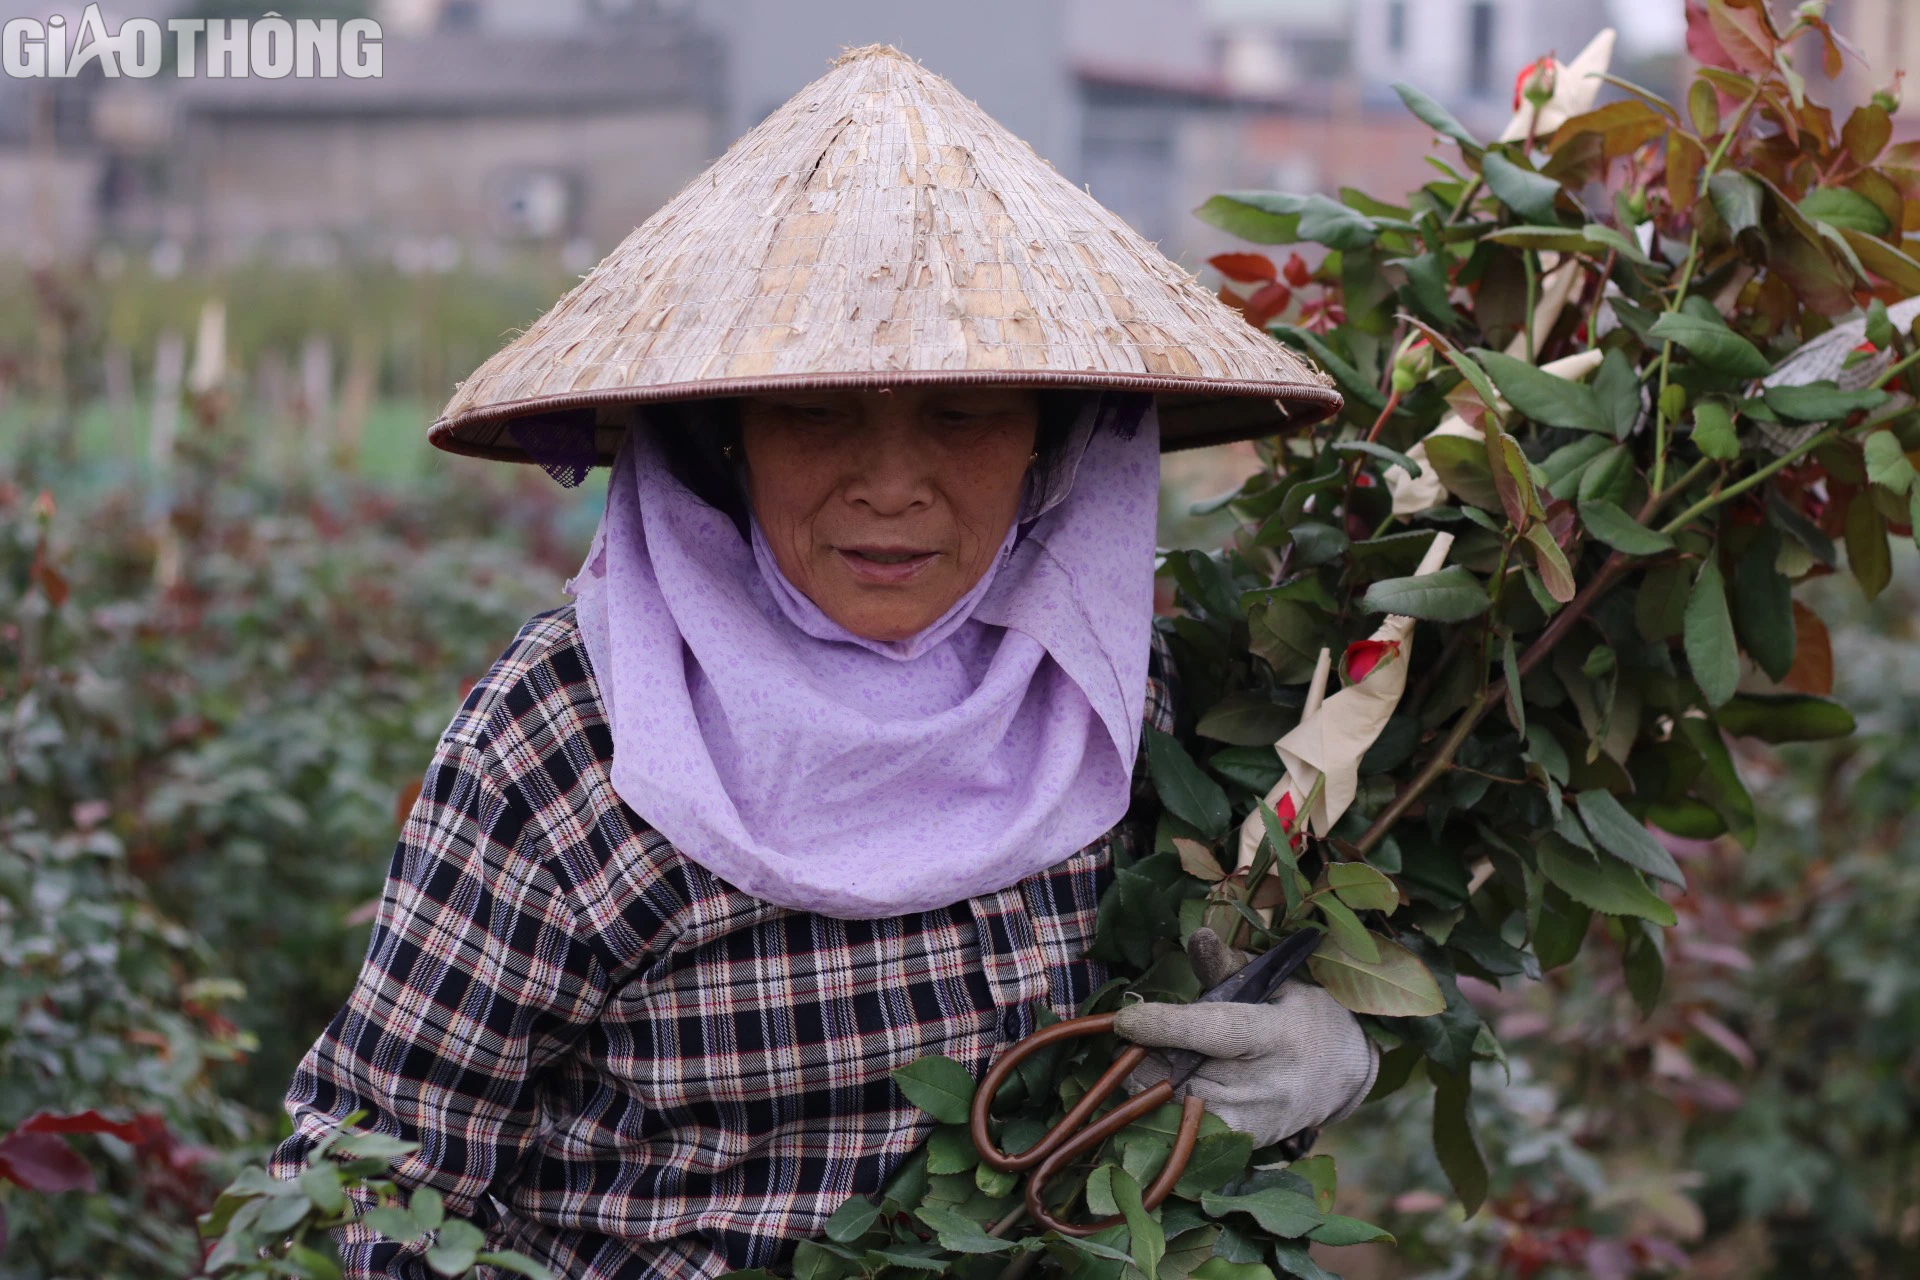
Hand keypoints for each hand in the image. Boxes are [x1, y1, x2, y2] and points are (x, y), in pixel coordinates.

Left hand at [1110, 929, 1377, 1147]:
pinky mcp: (1245, 1145)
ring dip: (1149, 1086)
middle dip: (1144, 1058)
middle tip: (1129, 1039)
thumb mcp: (1276, 981)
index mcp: (1278, 1034)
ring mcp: (1257, 1122)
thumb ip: (1228, 966)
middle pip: (1185, 1075)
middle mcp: (1268, 1084)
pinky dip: (1166, 1112)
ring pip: (1178, 1109)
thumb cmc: (1303, 1016)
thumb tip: (1197, 936)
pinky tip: (1162, 1089)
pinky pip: (1188, 1133)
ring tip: (1145, 1061)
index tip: (1123, 1020)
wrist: (1343, 1074)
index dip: (1165, 1027)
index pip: (1214, 1032)